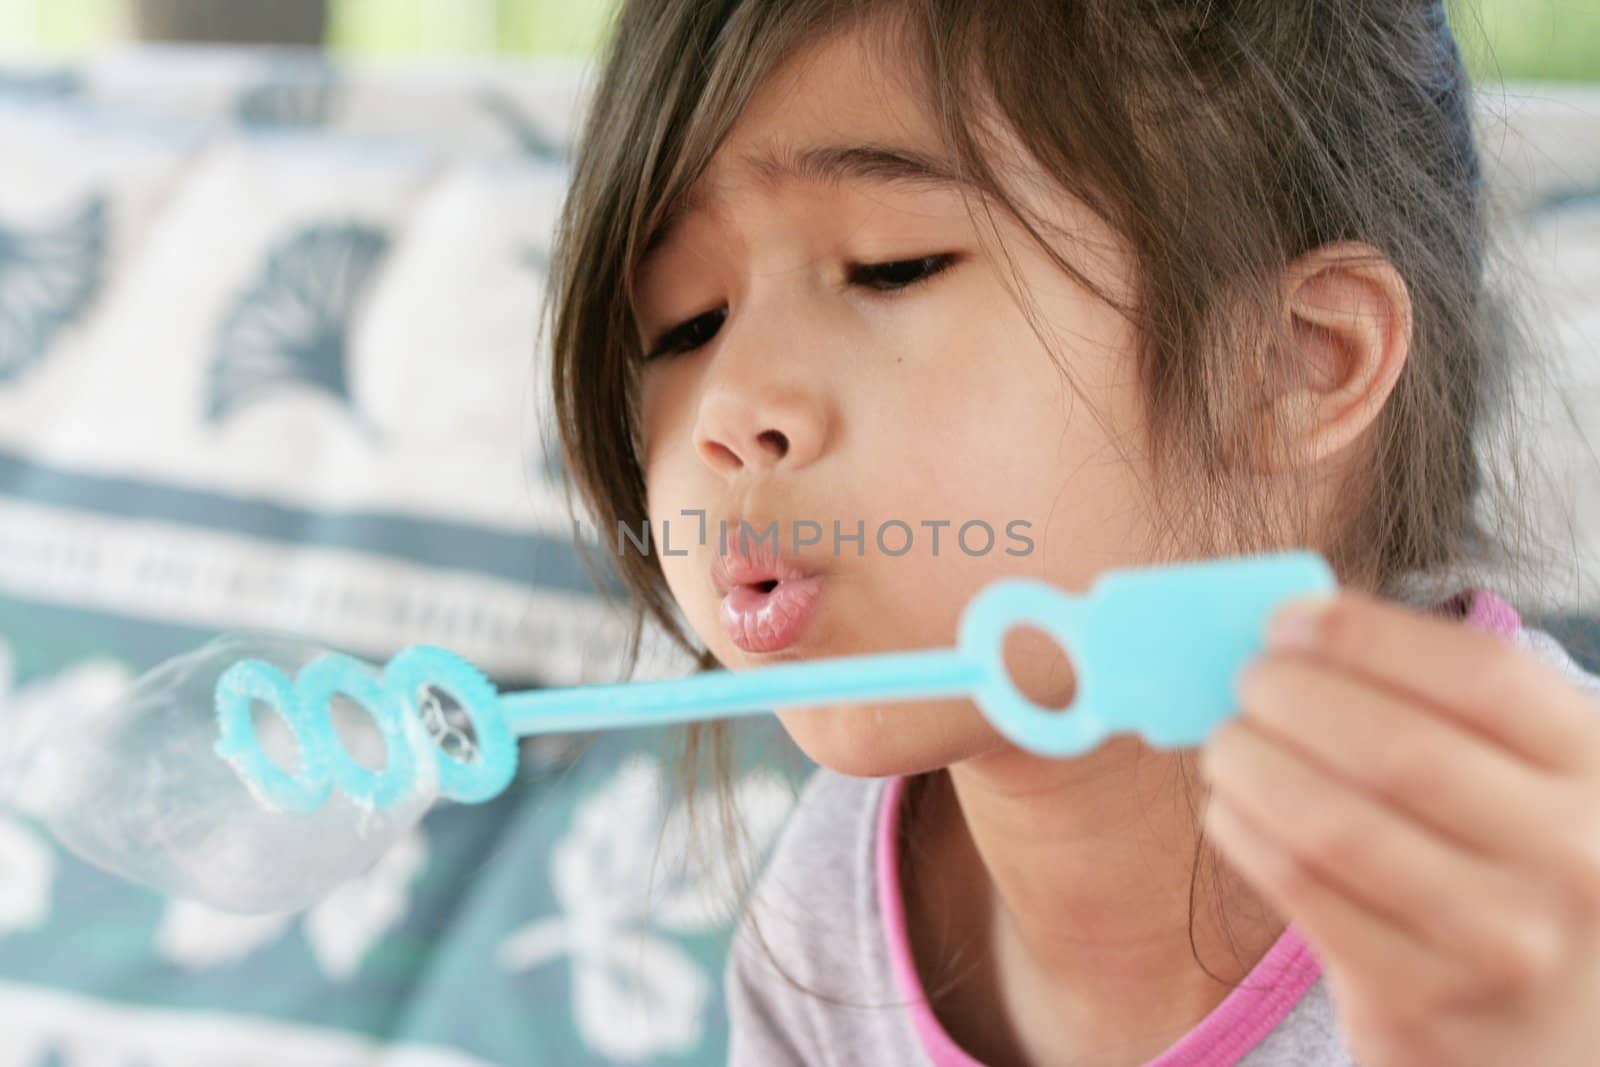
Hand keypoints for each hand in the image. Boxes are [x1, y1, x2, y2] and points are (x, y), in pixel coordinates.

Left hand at [1198, 590, 1599, 1066]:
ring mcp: (1501, 940)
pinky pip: (1303, 891)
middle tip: (1246, 682)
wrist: (1544, 1034)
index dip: (1365, 636)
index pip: (1481, 675)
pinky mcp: (1422, 1001)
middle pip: (1395, 748)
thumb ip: (1430, 705)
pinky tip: (1229, 808)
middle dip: (1290, 697)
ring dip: (1251, 765)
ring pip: (1334, 824)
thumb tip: (1289, 632)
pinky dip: (1244, 831)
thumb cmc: (1502, 867)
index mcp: (1596, 770)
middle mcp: (1571, 857)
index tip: (1287, 621)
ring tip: (1227, 744)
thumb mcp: (1516, 780)